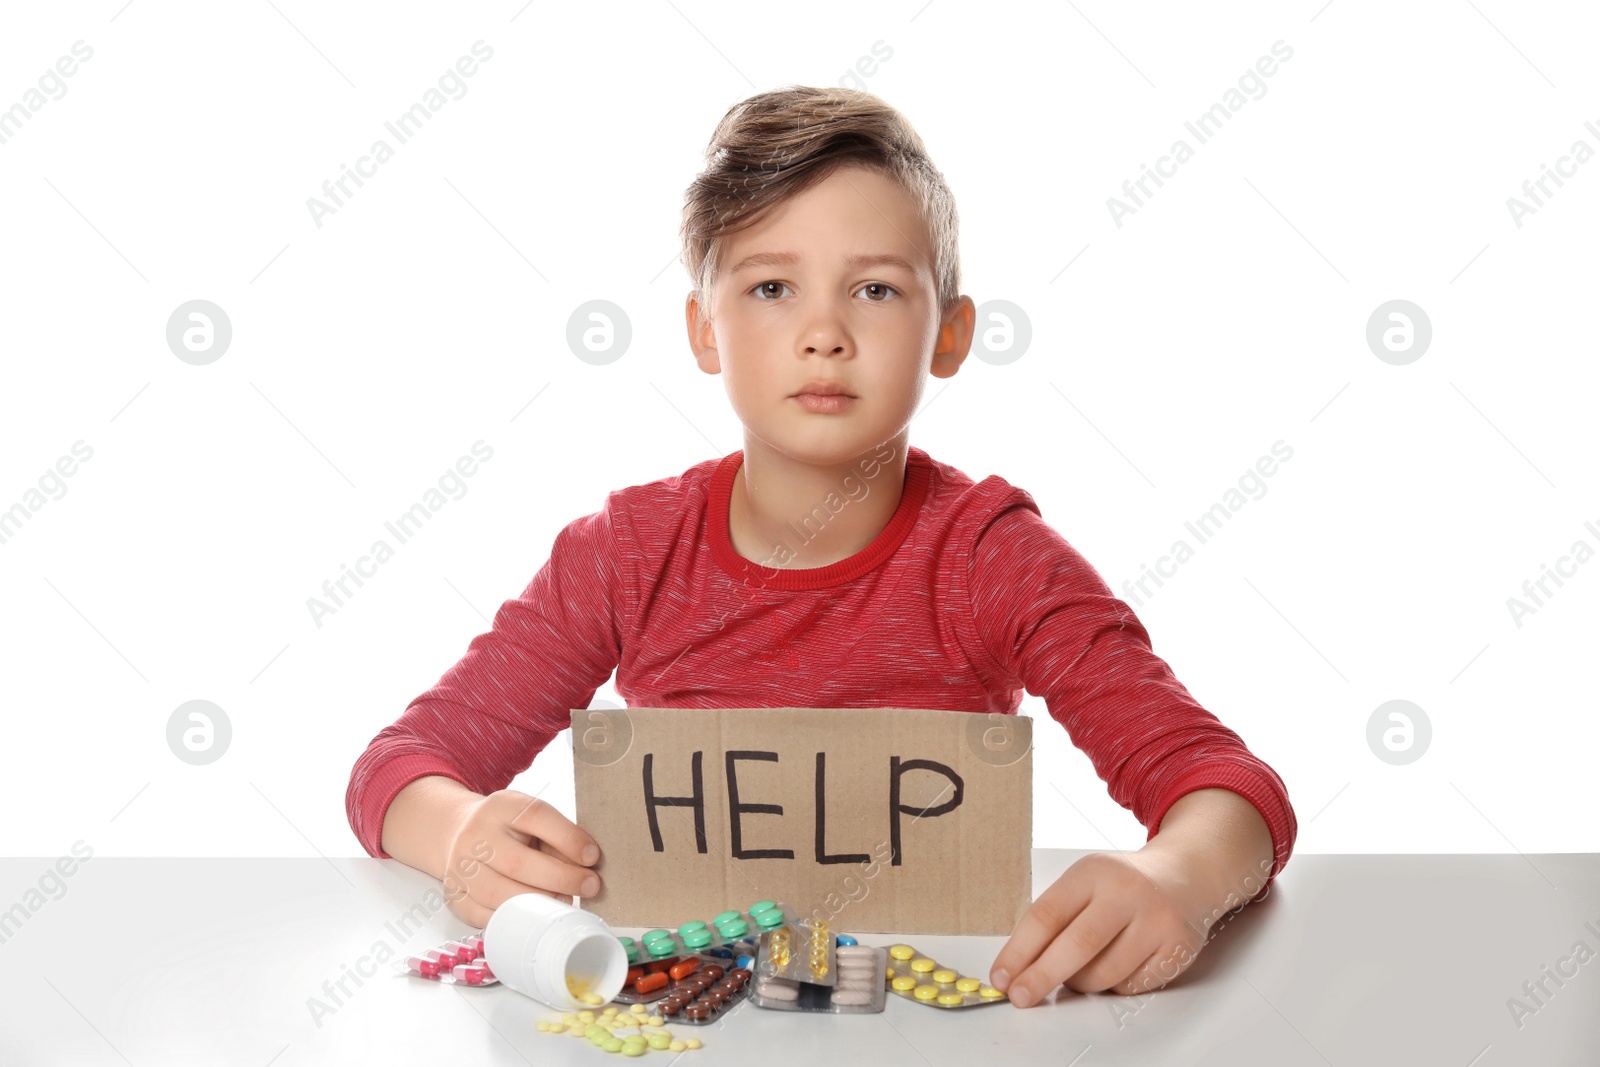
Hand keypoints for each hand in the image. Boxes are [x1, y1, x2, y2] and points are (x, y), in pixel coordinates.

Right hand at [439, 789, 601, 926]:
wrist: (458, 832)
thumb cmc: (509, 829)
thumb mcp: (533, 820)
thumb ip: (558, 840)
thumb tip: (586, 868)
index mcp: (500, 807)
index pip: (536, 816)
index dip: (568, 838)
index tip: (593, 856)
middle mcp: (475, 835)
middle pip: (518, 862)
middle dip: (562, 878)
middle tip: (590, 886)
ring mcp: (459, 867)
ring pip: (500, 894)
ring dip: (540, 904)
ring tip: (565, 902)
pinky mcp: (455, 896)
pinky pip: (485, 917)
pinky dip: (515, 920)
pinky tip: (536, 916)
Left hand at [988, 847, 1215, 1005]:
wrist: (1185, 875)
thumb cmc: (1122, 885)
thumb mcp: (1086, 882)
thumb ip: (1056, 918)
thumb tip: (1019, 969)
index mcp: (1093, 872)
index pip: (1047, 915)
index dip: (1019, 951)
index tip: (1001, 977)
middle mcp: (1127, 892)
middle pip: (1077, 945)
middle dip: (1041, 977)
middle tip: (1020, 997)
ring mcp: (1156, 919)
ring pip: (1105, 973)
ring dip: (1081, 984)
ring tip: (1078, 972)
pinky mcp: (1178, 946)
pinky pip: (1132, 985)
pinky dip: (1114, 985)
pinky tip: (1116, 966)